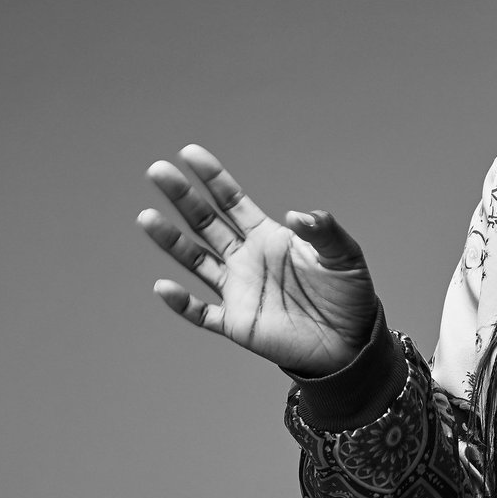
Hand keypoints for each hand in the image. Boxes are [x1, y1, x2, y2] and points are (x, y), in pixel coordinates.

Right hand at [137, 144, 377, 375]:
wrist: (350, 343)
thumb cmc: (348, 294)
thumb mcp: (344, 256)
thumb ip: (323, 231)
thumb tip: (296, 214)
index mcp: (267, 236)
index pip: (232, 201)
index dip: (212, 177)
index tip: (189, 154)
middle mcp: (245, 259)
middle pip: (205, 222)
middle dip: (182, 197)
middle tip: (157, 171)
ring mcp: (237, 290)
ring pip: (195, 261)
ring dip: (171, 241)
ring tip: (146, 217)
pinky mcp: (237, 323)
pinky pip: (202, 313)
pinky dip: (182, 303)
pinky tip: (163, 287)